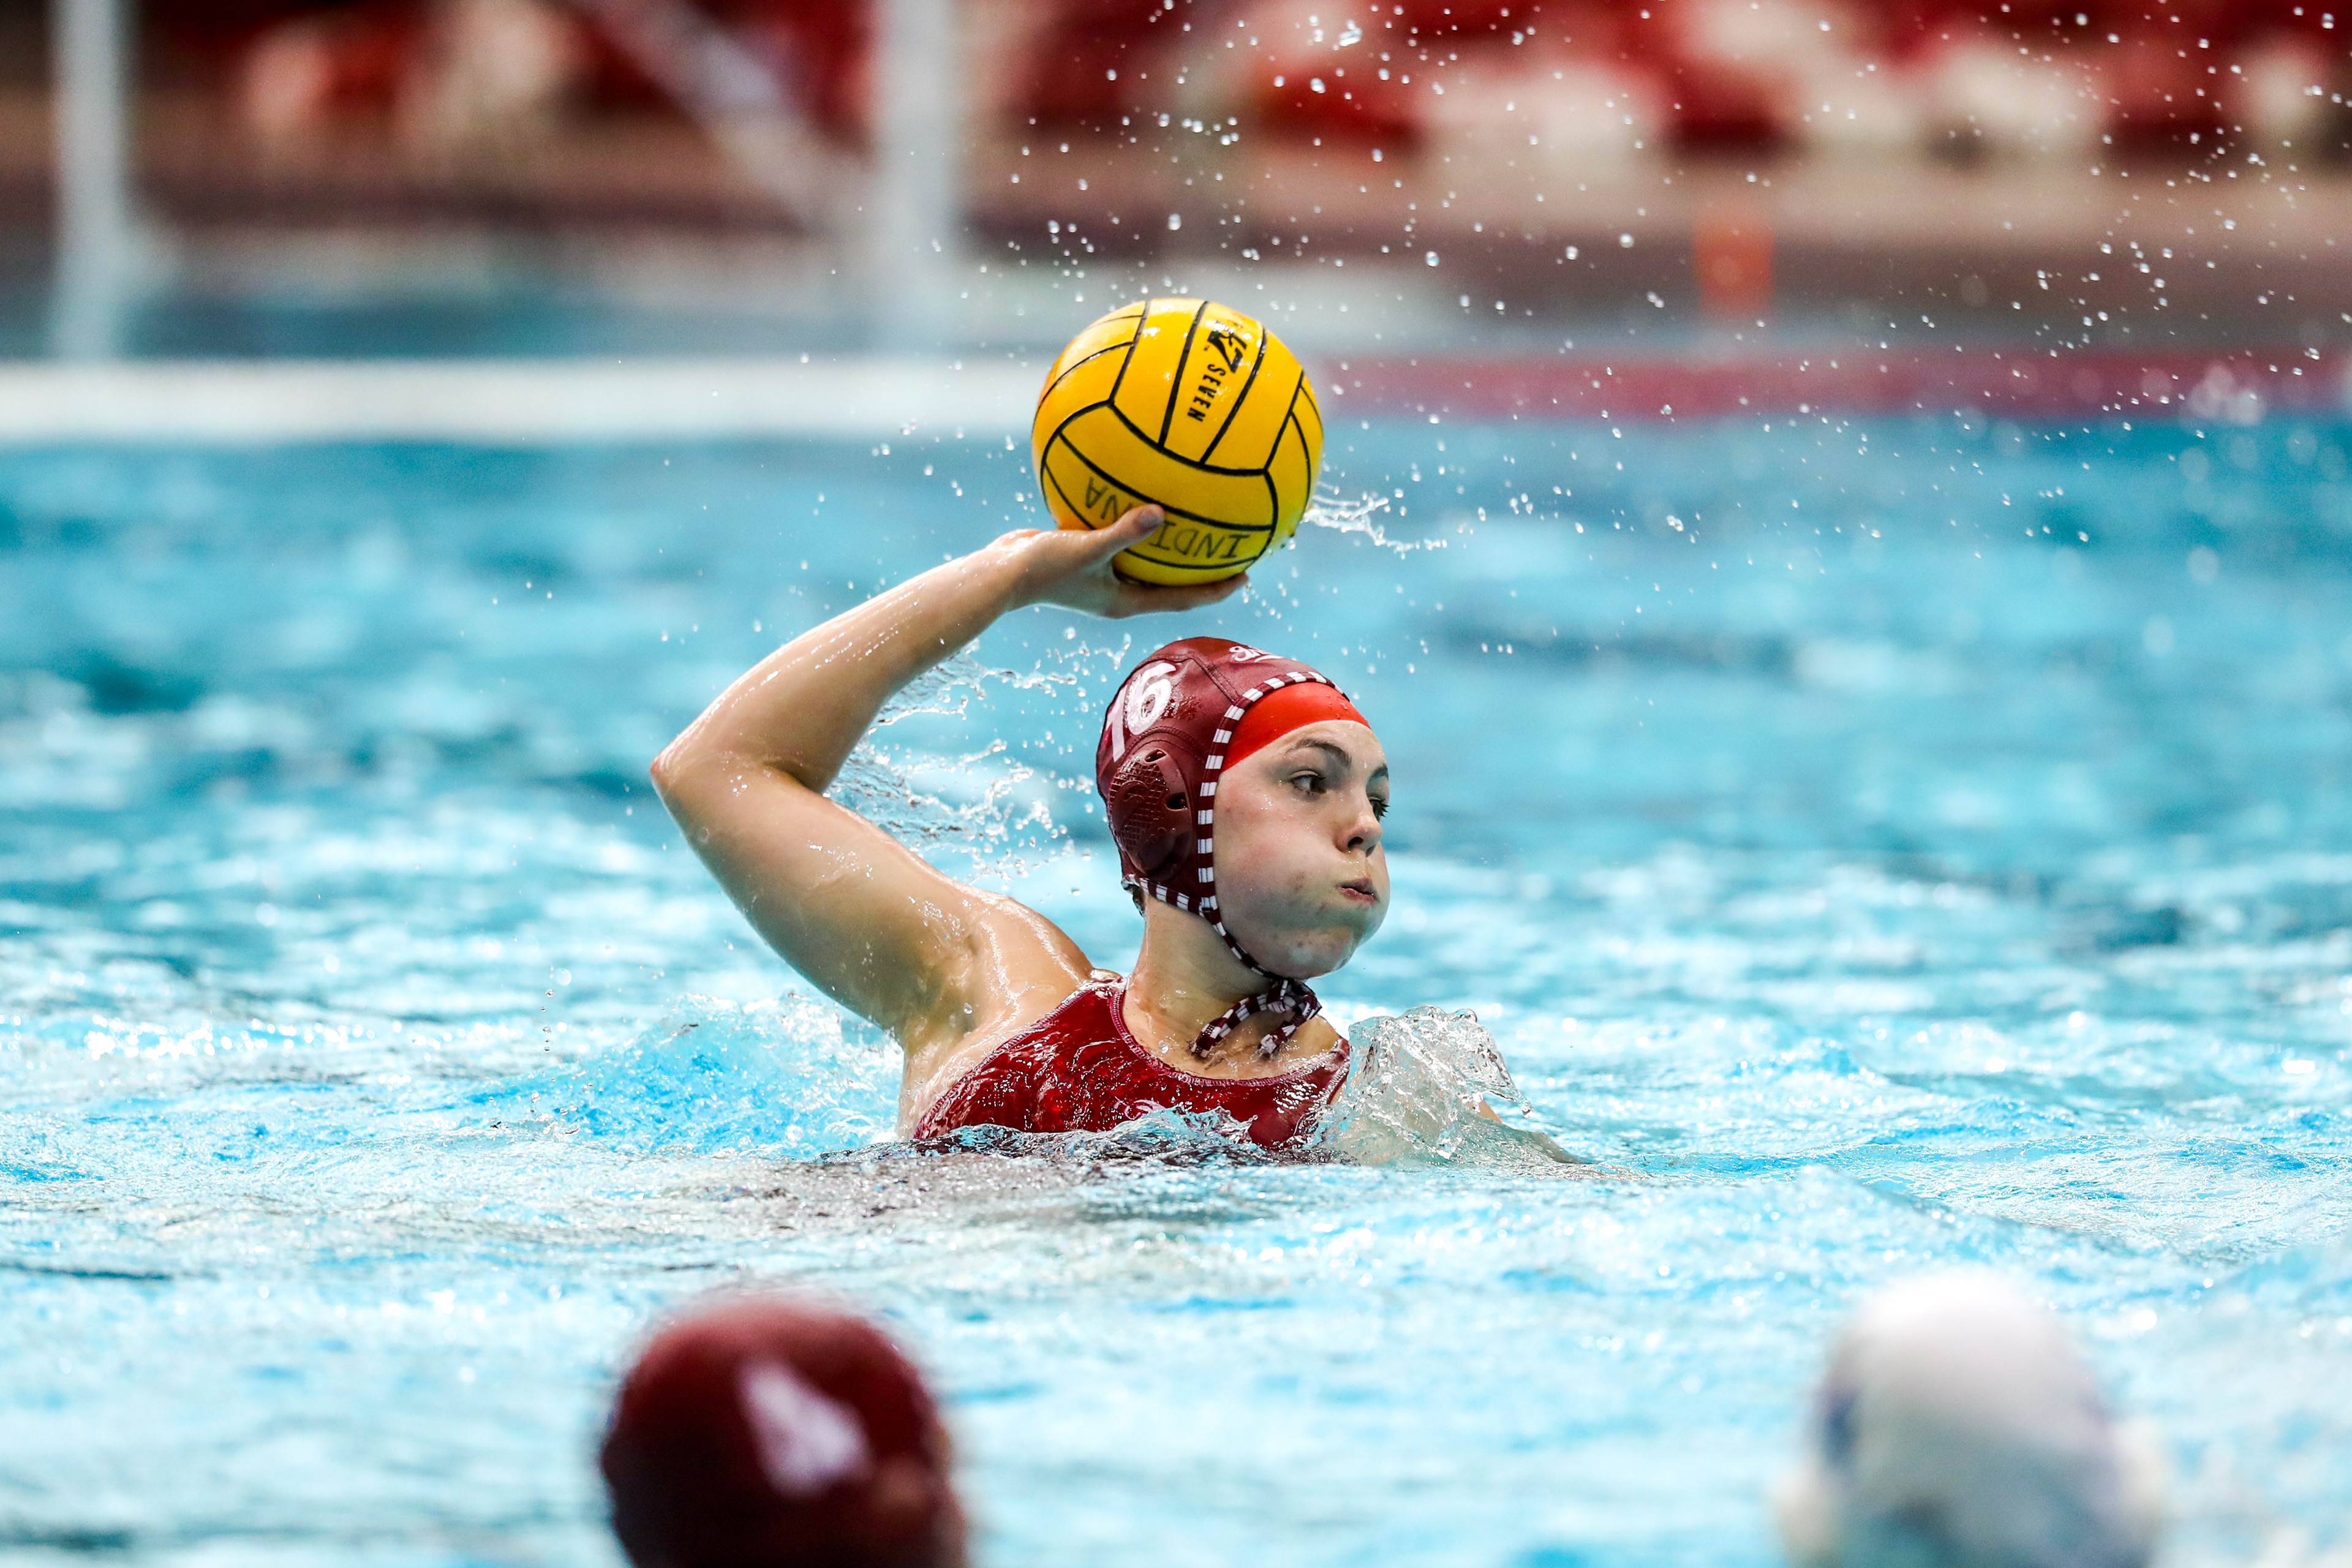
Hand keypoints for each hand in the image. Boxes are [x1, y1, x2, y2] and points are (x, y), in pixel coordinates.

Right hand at [998, 506, 1249, 618]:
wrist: (1001, 572)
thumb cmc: (1043, 568)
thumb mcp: (1087, 548)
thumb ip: (1124, 533)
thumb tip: (1161, 513)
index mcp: (1126, 600)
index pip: (1183, 598)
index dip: (1216, 589)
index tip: (1247, 577)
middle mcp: (1119, 591)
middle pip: (1173, 582)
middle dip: (1202, 568)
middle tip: (1234, 549)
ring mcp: (1104, 575)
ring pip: (1147, 561)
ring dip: (1170, 546)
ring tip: (1197, 523)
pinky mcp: (1088, 556)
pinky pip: (1122, 539)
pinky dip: (1136, 523)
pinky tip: (1145, 494)